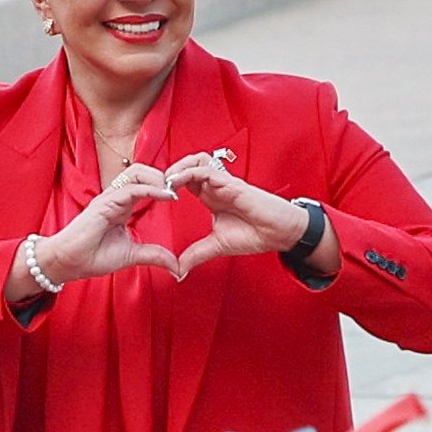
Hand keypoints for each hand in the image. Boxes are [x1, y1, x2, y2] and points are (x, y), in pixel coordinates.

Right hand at [33, 163, 182, 287]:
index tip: (179, 196)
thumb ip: (154, 255)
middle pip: (142, 170)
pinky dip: (151, 189)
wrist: (68, 263)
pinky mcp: (105, 202)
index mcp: (122, 205)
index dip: (163, 185)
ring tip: (172, 192)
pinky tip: (165, 196)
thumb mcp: (132, 255)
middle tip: (178, 190)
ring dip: (158, 178)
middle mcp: (116, 197)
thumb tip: (176, 266)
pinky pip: (131, 188)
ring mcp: (110, 197)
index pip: (145, 183)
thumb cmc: (91, 257)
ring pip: (137, 172)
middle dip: (163, 176)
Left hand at [162, 154, 318, 278]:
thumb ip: (196, 254)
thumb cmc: (254, 234)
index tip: (152, 198)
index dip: (167, 185)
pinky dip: (188, 173)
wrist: (278, 233)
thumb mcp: (217, 246)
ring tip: (164, 182)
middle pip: (187, 166)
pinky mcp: (230, 182)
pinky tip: (175, 183)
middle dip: (168, 172)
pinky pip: (205, 169)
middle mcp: (215, 186)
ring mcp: (223, 182)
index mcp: (210, 196)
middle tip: (153, 187)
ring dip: (177, 167)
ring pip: (195, 161)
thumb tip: (178, 270)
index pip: (184, 181)